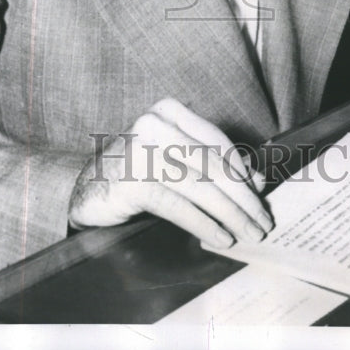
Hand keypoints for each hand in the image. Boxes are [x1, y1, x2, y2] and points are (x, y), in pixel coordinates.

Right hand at [68, 97, 272, 248]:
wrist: (88, 188)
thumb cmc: (138, 171)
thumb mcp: (175, 158)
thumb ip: (211, 163)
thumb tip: (257, 179)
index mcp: (169, 111)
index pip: (216, 141)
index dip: (243, 170)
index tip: (261, 194)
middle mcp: (155, 124)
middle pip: (212, 164)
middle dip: (243, 197)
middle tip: (262, 220)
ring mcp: (141, 151)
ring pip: (200, 186)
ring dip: (230, 214)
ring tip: (248, 233)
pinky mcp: (132, 181)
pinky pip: (179, 206)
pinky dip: (204, 224)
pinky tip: (221, 237)